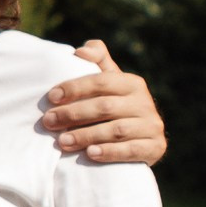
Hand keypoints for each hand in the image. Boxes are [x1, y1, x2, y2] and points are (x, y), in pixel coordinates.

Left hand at [43, 40, 164, 166]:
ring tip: (62, 141)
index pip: (102, 82)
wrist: (143, 139)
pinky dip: (110, 152)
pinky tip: (90, 154)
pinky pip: (131, 150)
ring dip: (86, 135)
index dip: (76, 88)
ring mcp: (152, 126)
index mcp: (132, 83)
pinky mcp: (156, 147)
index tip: (51, 98)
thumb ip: (97, 61)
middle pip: (105, 107)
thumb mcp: (110, 82)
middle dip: (73, 114)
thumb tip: (80, 52)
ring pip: (116, 130)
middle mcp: (145, 103)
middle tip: (49, 122)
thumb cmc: (116, 106)